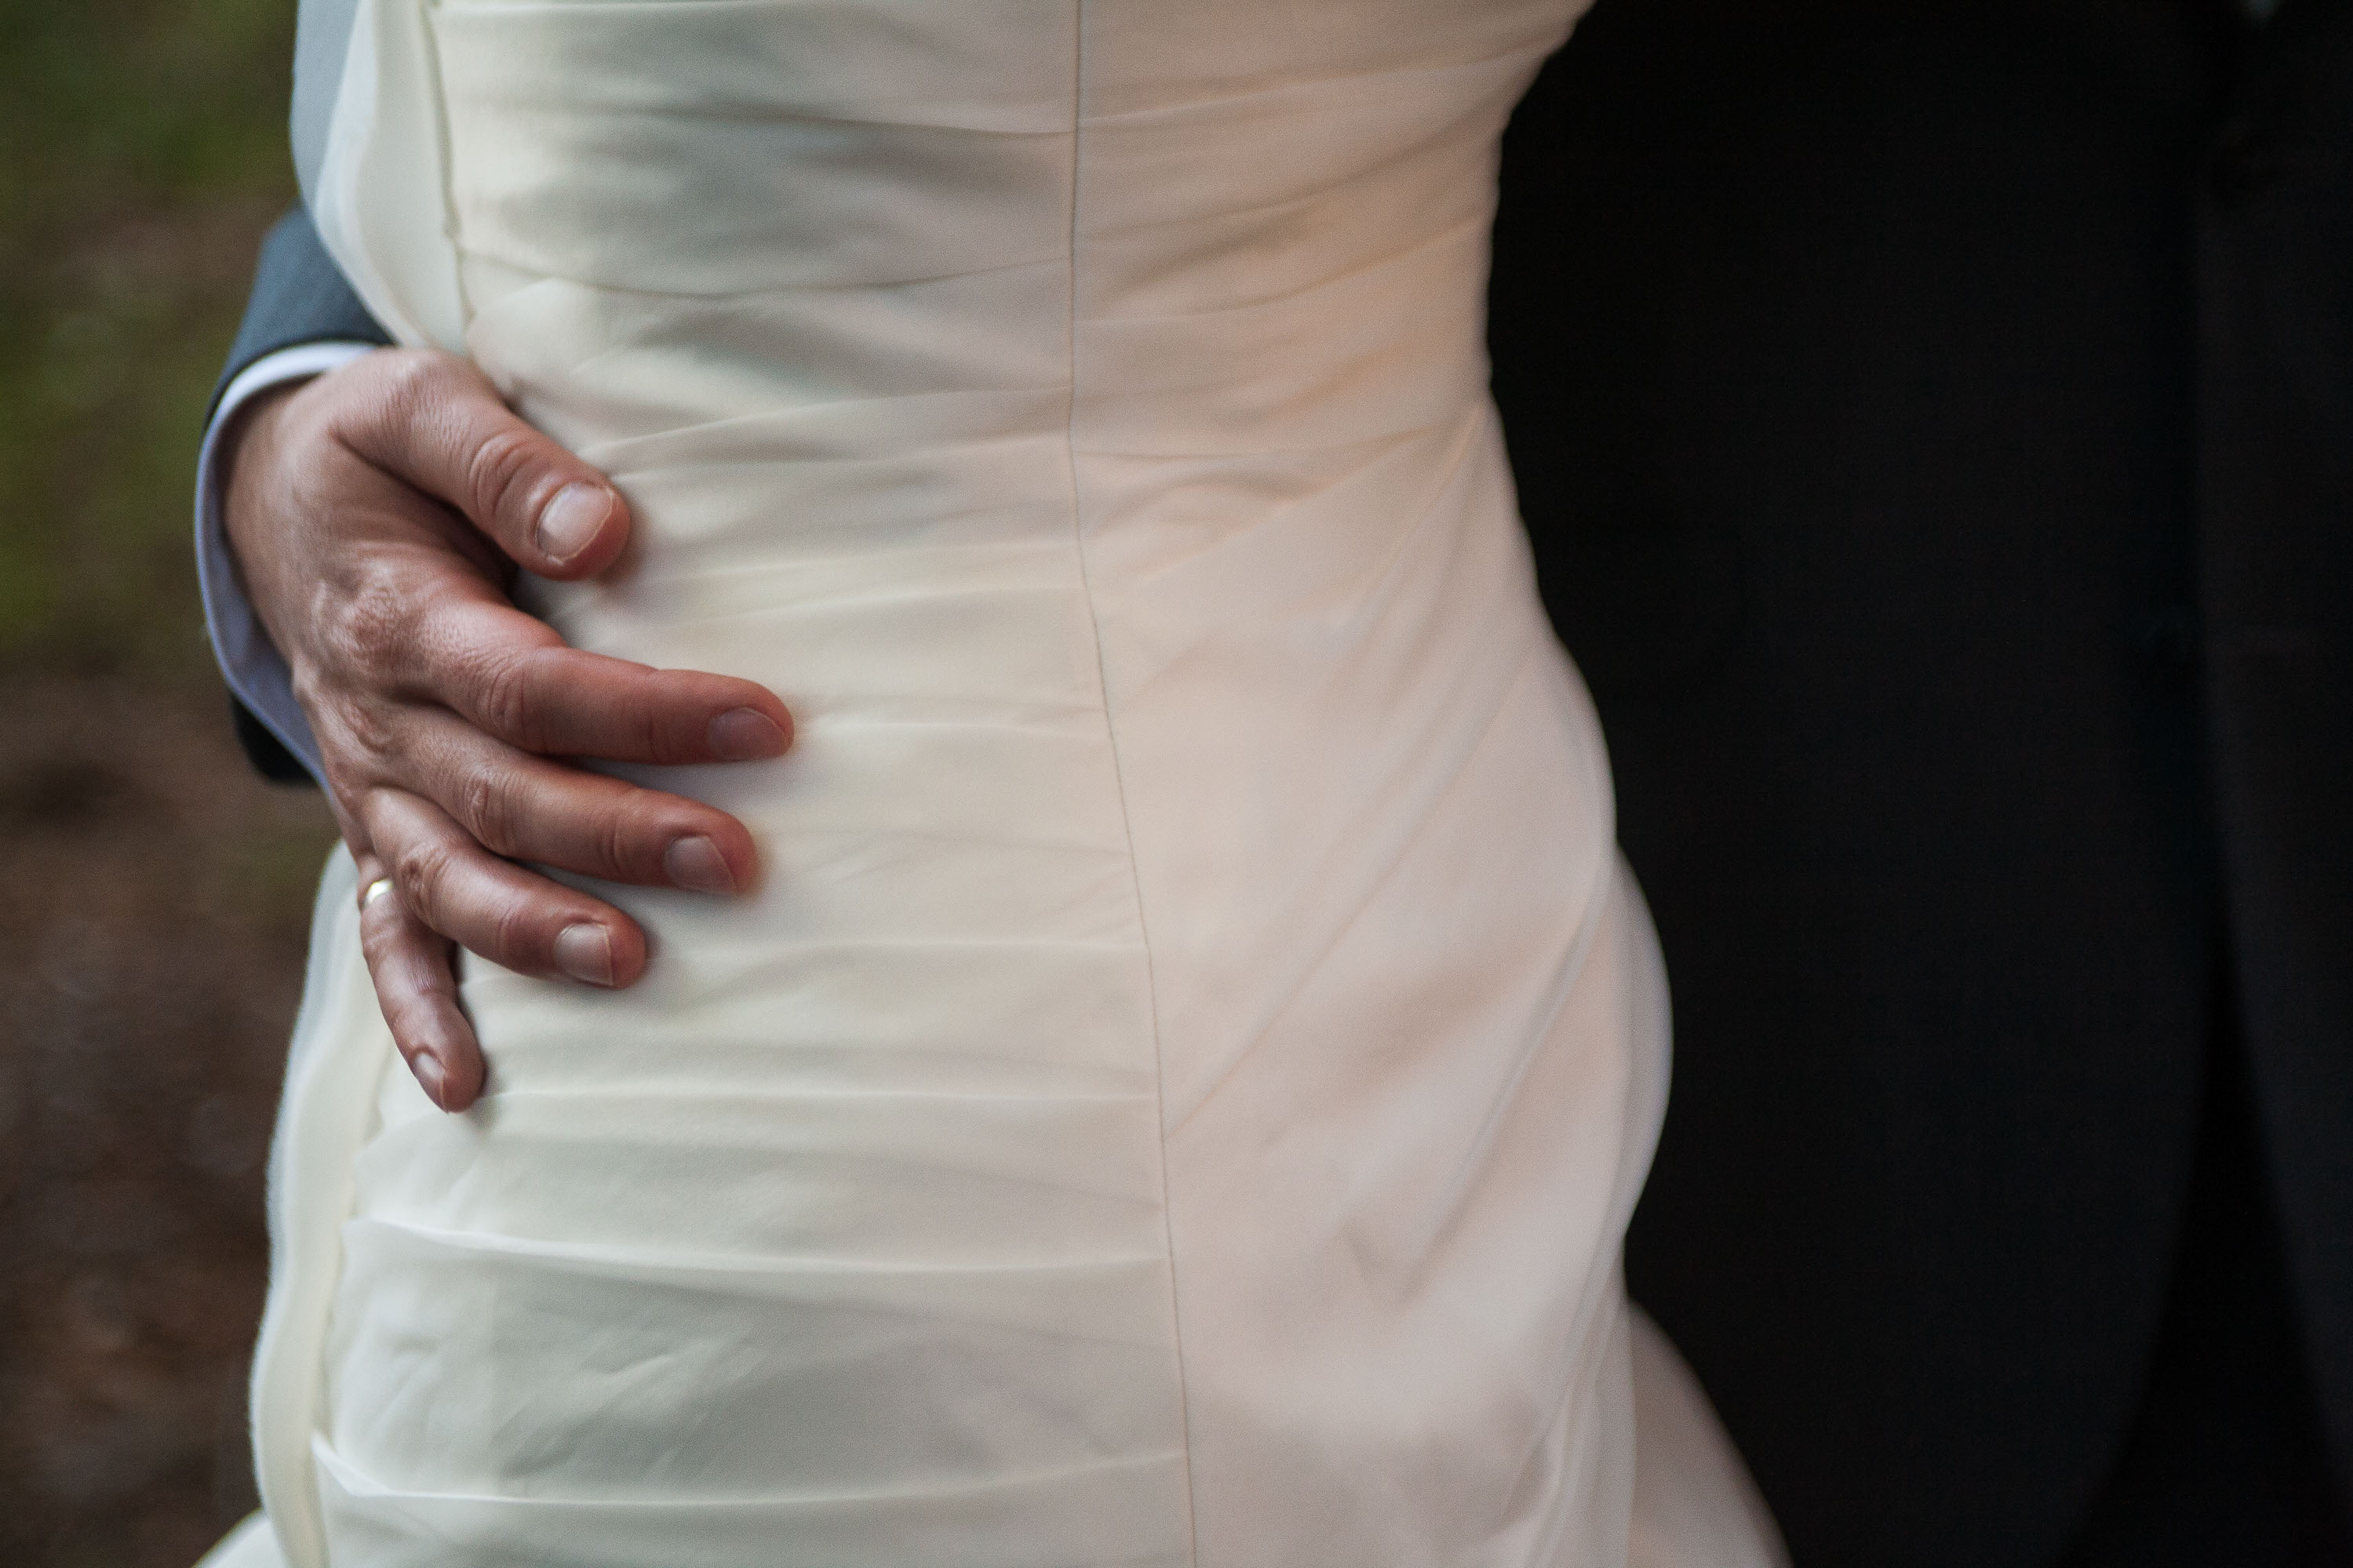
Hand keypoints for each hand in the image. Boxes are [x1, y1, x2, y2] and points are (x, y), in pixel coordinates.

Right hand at [221, 348, 792, 1111]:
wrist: (279, 499)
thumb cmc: (384, 452)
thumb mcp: (422, 406)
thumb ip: (505, 461)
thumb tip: (606, 532)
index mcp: (398, 616)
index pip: (526, 685)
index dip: (640, 712)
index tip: (765, 724)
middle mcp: (379, 718)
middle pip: (502, 795)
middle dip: (618, 835)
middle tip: (737, 862)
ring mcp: (373, 787)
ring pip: (449, 880)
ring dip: (537, 931)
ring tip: (634, 964)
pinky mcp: (374, 827)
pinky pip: (385, 933)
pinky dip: (418, 1011)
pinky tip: (468, 1088)